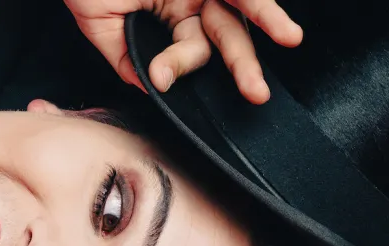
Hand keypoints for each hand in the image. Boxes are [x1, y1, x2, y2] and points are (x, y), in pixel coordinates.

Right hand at [63, 0, 303, 102]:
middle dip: (242, 66)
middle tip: (256, 94)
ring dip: (268, 20)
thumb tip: (150, 88)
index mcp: (172, 17)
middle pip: (228, 35)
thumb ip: (124, 57)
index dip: (176, 66)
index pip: (188, 51)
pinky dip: (256, 2)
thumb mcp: (98, 22)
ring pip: (243, 4)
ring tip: (290, 38)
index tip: (158, 76)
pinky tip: (278, 21)